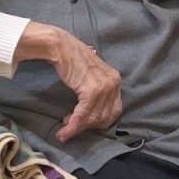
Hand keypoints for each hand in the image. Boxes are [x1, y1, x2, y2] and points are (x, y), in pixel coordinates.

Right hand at [15, 21, 122, 142]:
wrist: (63, 48)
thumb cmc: (74, 61)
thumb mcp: (93, 77)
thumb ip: (98, 92)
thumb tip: (93, 116)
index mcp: (116, 80)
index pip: (114, 111)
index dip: (99, 122)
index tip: (86, 125)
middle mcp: (114, 84)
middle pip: (105, 117)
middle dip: (89, 126)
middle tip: (73, 127)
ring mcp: (104, 87)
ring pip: (93, 118)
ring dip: (78, 128)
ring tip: (65, 130)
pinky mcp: (92, 90)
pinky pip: (83, 115)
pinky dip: (73, 126)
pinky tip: (64, 131)